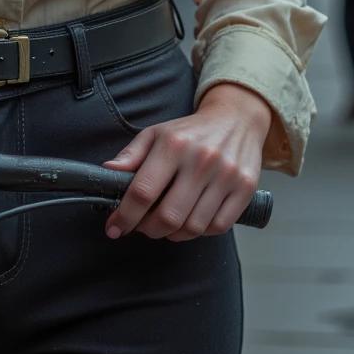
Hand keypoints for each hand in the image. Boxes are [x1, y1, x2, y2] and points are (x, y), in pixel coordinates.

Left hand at [100, 81, 271, 241]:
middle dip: (148, 229)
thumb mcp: (156, 134)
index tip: (114, 227)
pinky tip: (190, 222)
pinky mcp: (246, 189)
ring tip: (165, 224)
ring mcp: (226, 176)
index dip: (125, 215)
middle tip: (142, 226)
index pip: (143, 191)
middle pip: (168, 216)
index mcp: (173, 144)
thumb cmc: (190, 131)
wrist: (236, 119)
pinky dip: (199, 233)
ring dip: (172, 234)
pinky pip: (218, 227)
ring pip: (193, 227)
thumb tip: (107, 171)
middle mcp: (201, 160)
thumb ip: (131, 155)